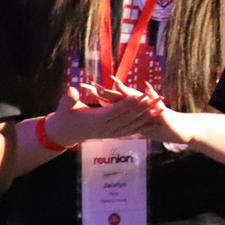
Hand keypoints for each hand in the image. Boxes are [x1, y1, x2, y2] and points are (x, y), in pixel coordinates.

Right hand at [49, 81, 163, 146]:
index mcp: (95, 120)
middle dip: (143, 108)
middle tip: (155, 98)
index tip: (140, 94)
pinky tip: (153, 122)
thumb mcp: (64, 107)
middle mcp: (105, 128)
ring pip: (131, 126)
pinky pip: (130, 131)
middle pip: (127, 118)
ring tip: (160, 109)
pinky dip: (142, 126)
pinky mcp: (113, 135)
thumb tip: (72, 90)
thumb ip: (69, 99)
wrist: (64, 134)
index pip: (115, 111)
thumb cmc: (64, 117)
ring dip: (146, 117)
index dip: (128, 103)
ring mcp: (110, 133)